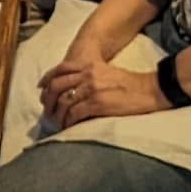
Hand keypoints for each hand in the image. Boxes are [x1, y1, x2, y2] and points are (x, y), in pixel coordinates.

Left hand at [39, 52, 167, 128]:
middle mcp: (87, 75)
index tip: (41, 89)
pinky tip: (68, 126)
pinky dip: (68, 121)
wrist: (149, 89)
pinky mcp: (97, 103)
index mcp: (89, 65)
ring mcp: (91, 89)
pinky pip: (74, 113)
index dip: (47, 79)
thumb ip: (89, 75)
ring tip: (57, 123)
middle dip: (47, 100)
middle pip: (56, 86)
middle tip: (46, 111)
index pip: (61, 69)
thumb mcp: (106, 72)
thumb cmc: (130, 83)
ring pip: (63, 102)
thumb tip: (73, 89)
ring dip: (57, 115)